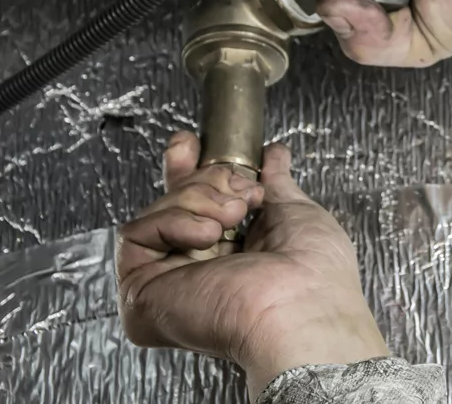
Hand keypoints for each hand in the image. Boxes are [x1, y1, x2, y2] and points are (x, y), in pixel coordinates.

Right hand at [116, 132, 387, 396]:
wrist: (301, 306)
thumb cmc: (314, 274)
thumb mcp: (296, 213)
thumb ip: (276, 184)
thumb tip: (274, 155)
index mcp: (232, 257)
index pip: (195, 206)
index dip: (191, 170)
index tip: (193, 143)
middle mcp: (197, 271)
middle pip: (173, 202)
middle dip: (201, 178)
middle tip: (237, 190)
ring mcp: (167, 283)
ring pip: (158, 212)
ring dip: (199, 200)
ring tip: (233, 217)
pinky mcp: (142, 293)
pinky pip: (138, 234)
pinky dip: (174, 221)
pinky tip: (207, 235)